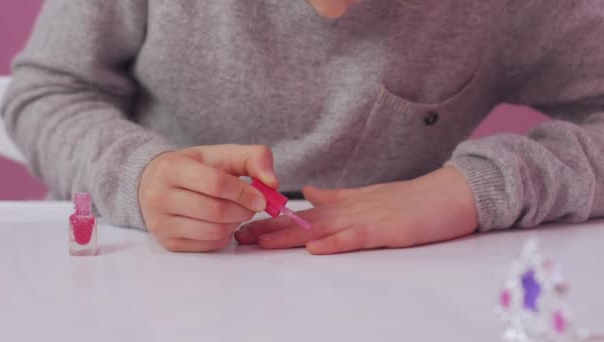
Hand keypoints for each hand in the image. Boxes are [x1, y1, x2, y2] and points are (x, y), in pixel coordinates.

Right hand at [139, 144, 277, 251]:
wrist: (155, 184)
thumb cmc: (196, 167)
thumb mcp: (222, 155)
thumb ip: (253, 159)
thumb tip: (273, 183)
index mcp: (171, 168)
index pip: (216, 184)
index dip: (244, 192)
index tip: (261, 198)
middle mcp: (158, 196)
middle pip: (216, 211)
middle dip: (243, 211)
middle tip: (252, 207)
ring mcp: (160, 223)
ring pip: (213, 231)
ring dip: (235, 224)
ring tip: (237, 213)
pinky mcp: (168, 243)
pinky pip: (208, 245)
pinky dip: (224, 236)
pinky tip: (223, 223)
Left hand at [235, 166, 476, 254]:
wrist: (449, 194)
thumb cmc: (410, 201)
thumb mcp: (366, 198)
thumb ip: (335, 198)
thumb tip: (308, 194)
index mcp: (344, 205)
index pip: (302, 215)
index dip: (272, 221)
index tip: (245, 227)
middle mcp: (349, 210)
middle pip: (303, 221)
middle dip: (269, 229)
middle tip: (239, 237)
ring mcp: (367, 219)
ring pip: (321, 228)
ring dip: (290, 235)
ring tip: (261, 242)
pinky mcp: (387, 230)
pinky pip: (357, 237)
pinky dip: (335, 242)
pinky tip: (315, 247)